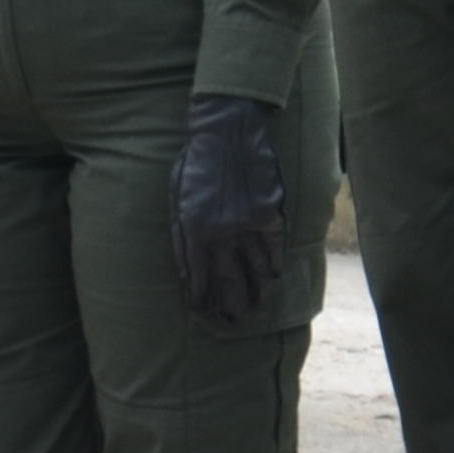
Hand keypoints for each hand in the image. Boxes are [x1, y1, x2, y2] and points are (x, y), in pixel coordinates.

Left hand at [169, 94, 286, 331]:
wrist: (228, 130)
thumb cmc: (196, 163)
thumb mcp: (177, 199)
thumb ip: (182, 237)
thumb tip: (187, 272)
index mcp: (195, 230)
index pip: (198, 278)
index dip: (200, 299)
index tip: (204, 314)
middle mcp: (223, 233)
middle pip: (229, 281)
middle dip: (231, 306)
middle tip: (235, 322)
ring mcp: (250, 225)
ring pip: (255, 270)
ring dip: (256, 292)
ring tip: (256, 307)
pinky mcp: (272, 213)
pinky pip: (276, 248)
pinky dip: (274, 264)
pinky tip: (274, 277)